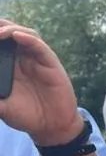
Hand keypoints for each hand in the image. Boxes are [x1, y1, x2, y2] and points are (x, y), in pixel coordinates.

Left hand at [0, 20, 83, 144]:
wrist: (50, 126)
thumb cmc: (25, 115)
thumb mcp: (0, 106)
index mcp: (8, 65)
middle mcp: (22, 58)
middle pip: (10, 33)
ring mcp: (36, 59)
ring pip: (24, 34)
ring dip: (10, 29)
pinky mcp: (50, 63)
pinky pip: (39, 46)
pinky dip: (28, 39)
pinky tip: (16, 36)